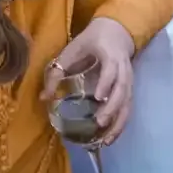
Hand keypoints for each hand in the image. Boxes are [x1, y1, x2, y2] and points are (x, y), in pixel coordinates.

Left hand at [41, 17, 136, 143]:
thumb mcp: (71, 51)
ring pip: (127, 104)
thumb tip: (44, 98)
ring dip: (118, 123)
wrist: (116, 32)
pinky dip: (120, 124)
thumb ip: (57, 72)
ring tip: (106, 140)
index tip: (98, 97)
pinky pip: (127, 109)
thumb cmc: (91, 41)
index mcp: (110, 55)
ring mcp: (128, 81)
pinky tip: (110, 138)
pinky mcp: (129, 90)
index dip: (106, 83)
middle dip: (112, 108)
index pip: (111, 70)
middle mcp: (123, 70)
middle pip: (122, 91)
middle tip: (99, 123)